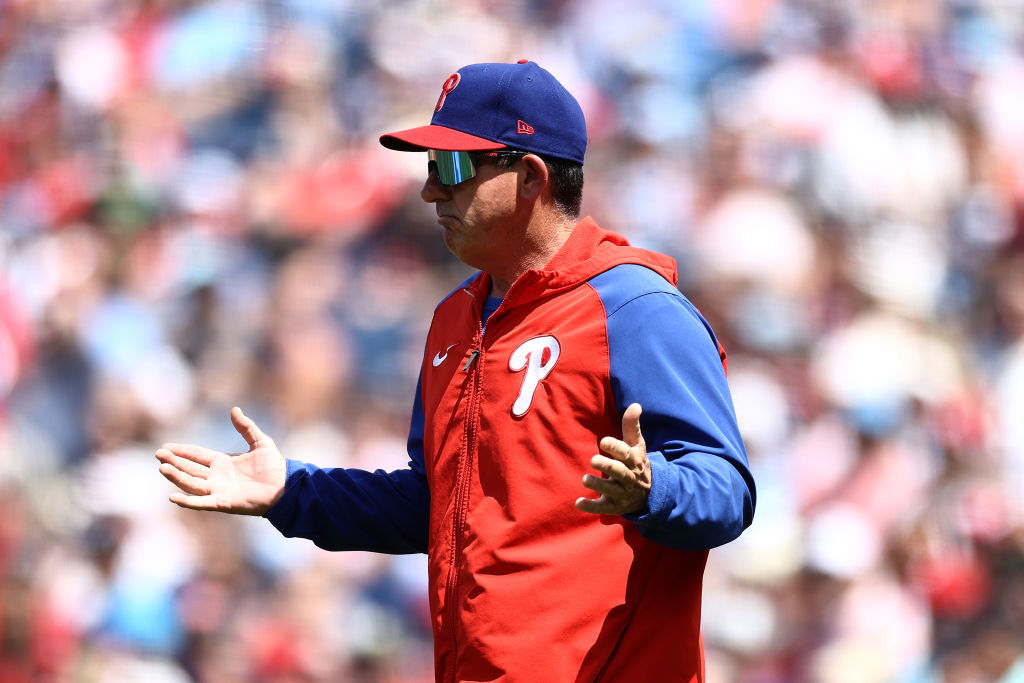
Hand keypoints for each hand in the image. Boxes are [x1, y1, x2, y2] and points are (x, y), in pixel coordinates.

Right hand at [155, 407, 286, 515]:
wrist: (286, 487)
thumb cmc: (274, 467)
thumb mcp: (260, 442)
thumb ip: (246, 427)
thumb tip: (234, 409)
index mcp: (223, 462)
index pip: (196, 455)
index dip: (181, 451)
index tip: (165, 447)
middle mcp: (217, 477)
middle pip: (190, 468)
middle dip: (174, 462)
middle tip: (158, 454)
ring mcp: (218, 490)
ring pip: (191, 483)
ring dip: (177, 477)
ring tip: (163, 468)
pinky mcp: (223, 502)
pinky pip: (202, 502)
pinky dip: (187, 501)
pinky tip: (173, 497)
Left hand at [575, 403, 651, 515]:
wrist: (650, 494)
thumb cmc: (637, 463)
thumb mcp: (637, 445)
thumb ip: (632, 426)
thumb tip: (635, 404)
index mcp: (634, 461)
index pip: (626, 453)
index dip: (616, 447)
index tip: (604, 441)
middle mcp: (629, 477)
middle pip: (619, 472)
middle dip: (607, 466)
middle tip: (593, 460)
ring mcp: (622, 493)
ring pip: (611, 490)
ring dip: (598, 485)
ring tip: (585, 479)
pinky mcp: (614, 506)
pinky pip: (603, 508)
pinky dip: (591, 507)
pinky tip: (578, 503)